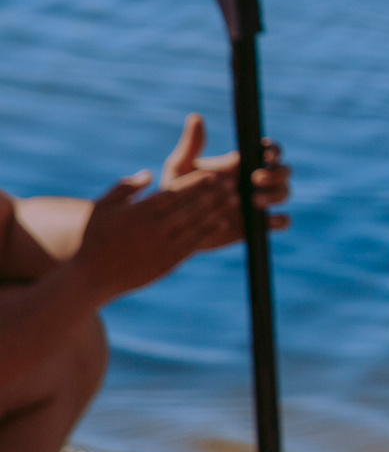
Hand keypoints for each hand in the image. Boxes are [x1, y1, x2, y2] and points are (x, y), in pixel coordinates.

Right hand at [67, 169, 236, 300]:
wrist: (90, 277)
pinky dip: (208, 232)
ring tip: (235, 199)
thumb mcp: (101, 208)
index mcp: (136, 213)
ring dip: (217, 211)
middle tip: (233, 183)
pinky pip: (193, 244)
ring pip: (196, 226)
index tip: (212, 174)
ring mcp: (161, 248)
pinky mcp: (167, 263)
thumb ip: (124, 189)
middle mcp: (152, 230)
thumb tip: (148, 173)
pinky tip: (222, 222)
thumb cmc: (94, 238)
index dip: (195, 183)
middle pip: (190, 208)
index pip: (173, 193)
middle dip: (213, 194)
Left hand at [158, 114, 292, 242]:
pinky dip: (280, 220)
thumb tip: (195, 117)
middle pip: (283, 171)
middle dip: (276, 173)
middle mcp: (256, 181)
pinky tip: (265, 220)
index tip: (265, 155)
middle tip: (256, 179)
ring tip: (255, 201)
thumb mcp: (181, 168)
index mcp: (242, 164)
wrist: (175, 227)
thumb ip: (191, 145)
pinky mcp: (259, 224)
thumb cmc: (177, 192)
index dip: (273, 151)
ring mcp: (260, 202)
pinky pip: (282, 221)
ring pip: (285, 192)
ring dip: (277, 194)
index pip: (269, 151)